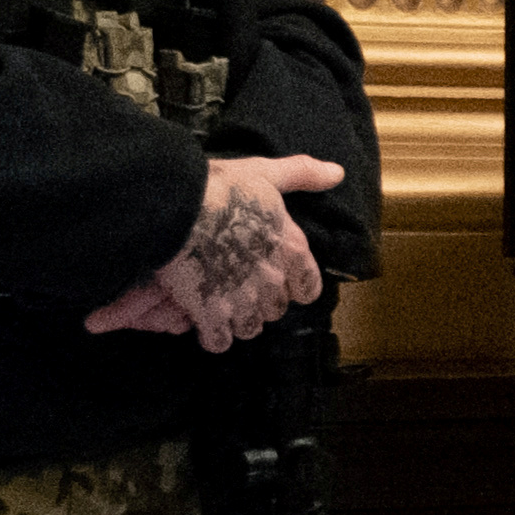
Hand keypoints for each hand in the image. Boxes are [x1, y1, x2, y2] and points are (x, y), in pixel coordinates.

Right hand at [85, 152, 341, 348]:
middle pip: (276, 309)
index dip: (295, 287)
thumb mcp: (264, 173)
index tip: (282, 282)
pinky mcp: (211, 313)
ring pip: (250, 328)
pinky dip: (212, 336)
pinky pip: (219, 341)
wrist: (176, 207)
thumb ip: (302, 175)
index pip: (308, 287)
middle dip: (263, 303)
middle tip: (242, 288)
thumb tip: (337, 173)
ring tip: (222, 306)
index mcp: (290, 248)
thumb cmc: (219, 188)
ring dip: (238, 321)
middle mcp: (272, 279)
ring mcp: (243, 300)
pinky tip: (202, 322)